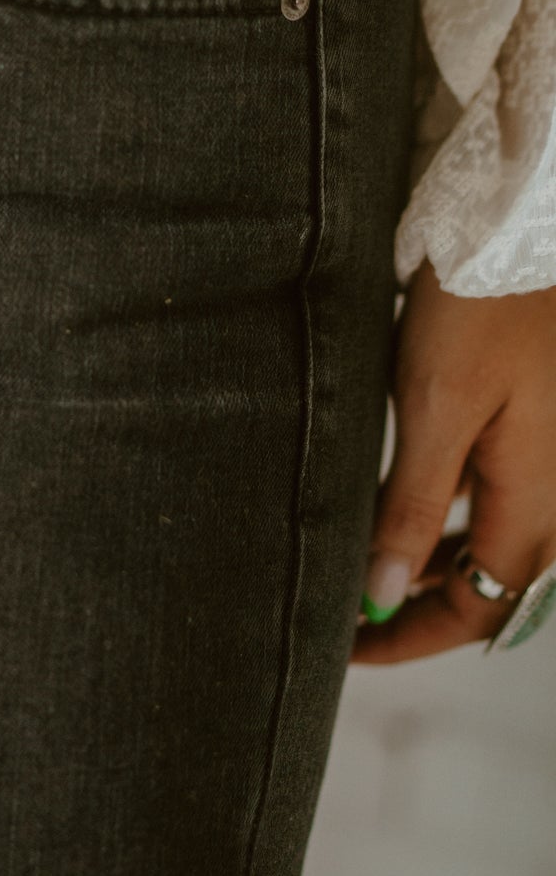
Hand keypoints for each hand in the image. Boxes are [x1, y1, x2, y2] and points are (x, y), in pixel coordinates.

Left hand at [352, 260, 555, 662]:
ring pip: (486, 542)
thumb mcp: (434, 408)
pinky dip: (438, 516)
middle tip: (339, 616)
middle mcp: (550, 491)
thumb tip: (383, 593)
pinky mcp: (525, 427)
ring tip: (355, 568)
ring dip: (425, 565)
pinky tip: (390, 506)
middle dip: (415, 610)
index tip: (343, 647)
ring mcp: (541, 459)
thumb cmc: (481, 306)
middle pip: (487, 585)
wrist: (520, 227)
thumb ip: (410, 505)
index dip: (411, 640)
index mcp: (536, 499)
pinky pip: (485, 496)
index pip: (481, 609)